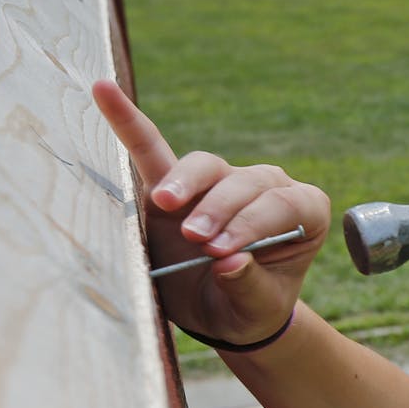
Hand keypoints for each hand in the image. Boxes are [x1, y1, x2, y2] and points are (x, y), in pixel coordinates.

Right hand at [92, 79, 329, 344]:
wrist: (222, 316)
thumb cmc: (248, 311)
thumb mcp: (257, 311)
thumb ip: (249, 287)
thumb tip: (231, 264)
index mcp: (304, 211)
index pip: (281, 204)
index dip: (252, 223)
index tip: (223, 252)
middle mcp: (266, 186)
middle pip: (243, 182)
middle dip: (218, 210)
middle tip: (196, 242)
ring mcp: (222, 179)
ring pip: (205, 167)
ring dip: (185, 184)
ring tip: (165, 205)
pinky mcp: (178, 184)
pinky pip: (152, 149)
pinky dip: (128, 123)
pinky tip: (104, 91)